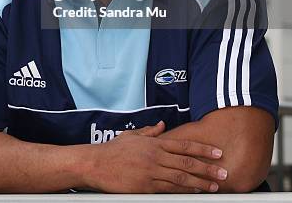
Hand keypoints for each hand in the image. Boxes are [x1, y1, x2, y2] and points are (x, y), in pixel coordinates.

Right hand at [86, 121, 227, 193]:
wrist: (96, 164)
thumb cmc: (113, 150)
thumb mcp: (133, 136)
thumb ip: (150, 131)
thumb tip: (163, 126)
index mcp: (155, 143)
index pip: (184, 145)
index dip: (203, 149)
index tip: (217, 152)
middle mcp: (156, 156)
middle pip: (187, 163)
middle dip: (208, 168)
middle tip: (224, 173)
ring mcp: (151, 172)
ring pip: (181, 178)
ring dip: (200, 183)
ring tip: (214, 186)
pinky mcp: (145, 187)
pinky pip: (168, 190)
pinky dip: (183, 192)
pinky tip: (193, 194)